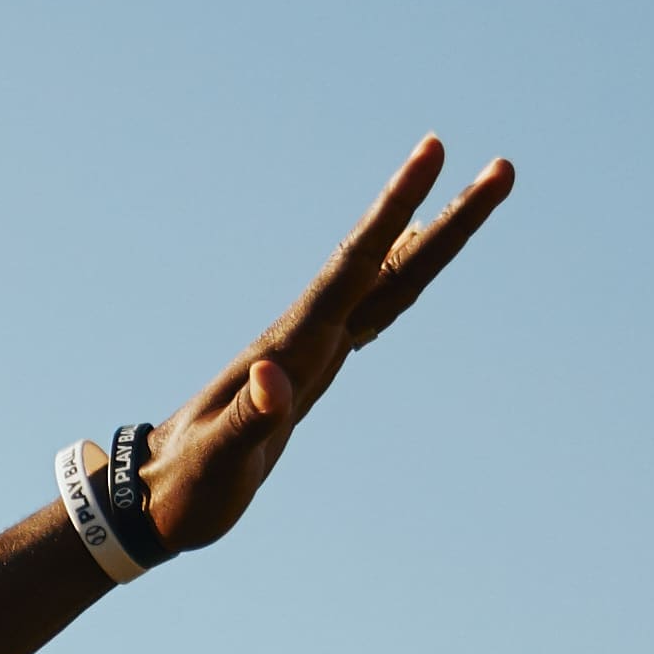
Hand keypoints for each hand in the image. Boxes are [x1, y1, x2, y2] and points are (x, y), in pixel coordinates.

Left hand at [141, 139, 510, 556]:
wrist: (152, 500)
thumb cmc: (185, 485)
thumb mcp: (218, 460)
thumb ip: (247, 419)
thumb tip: (273, 376)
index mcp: (291, 347)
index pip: (354, 267)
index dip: (395, 211)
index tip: (434, 153)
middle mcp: (306, 337)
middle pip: (387, 264)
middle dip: (445, 216)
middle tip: (501, 166)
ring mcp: (311, 351)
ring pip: (386, 282)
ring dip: (432, 238)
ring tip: (476, 190)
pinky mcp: (311, 370)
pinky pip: (370, 312)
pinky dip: (400, 277)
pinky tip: (413, 256)